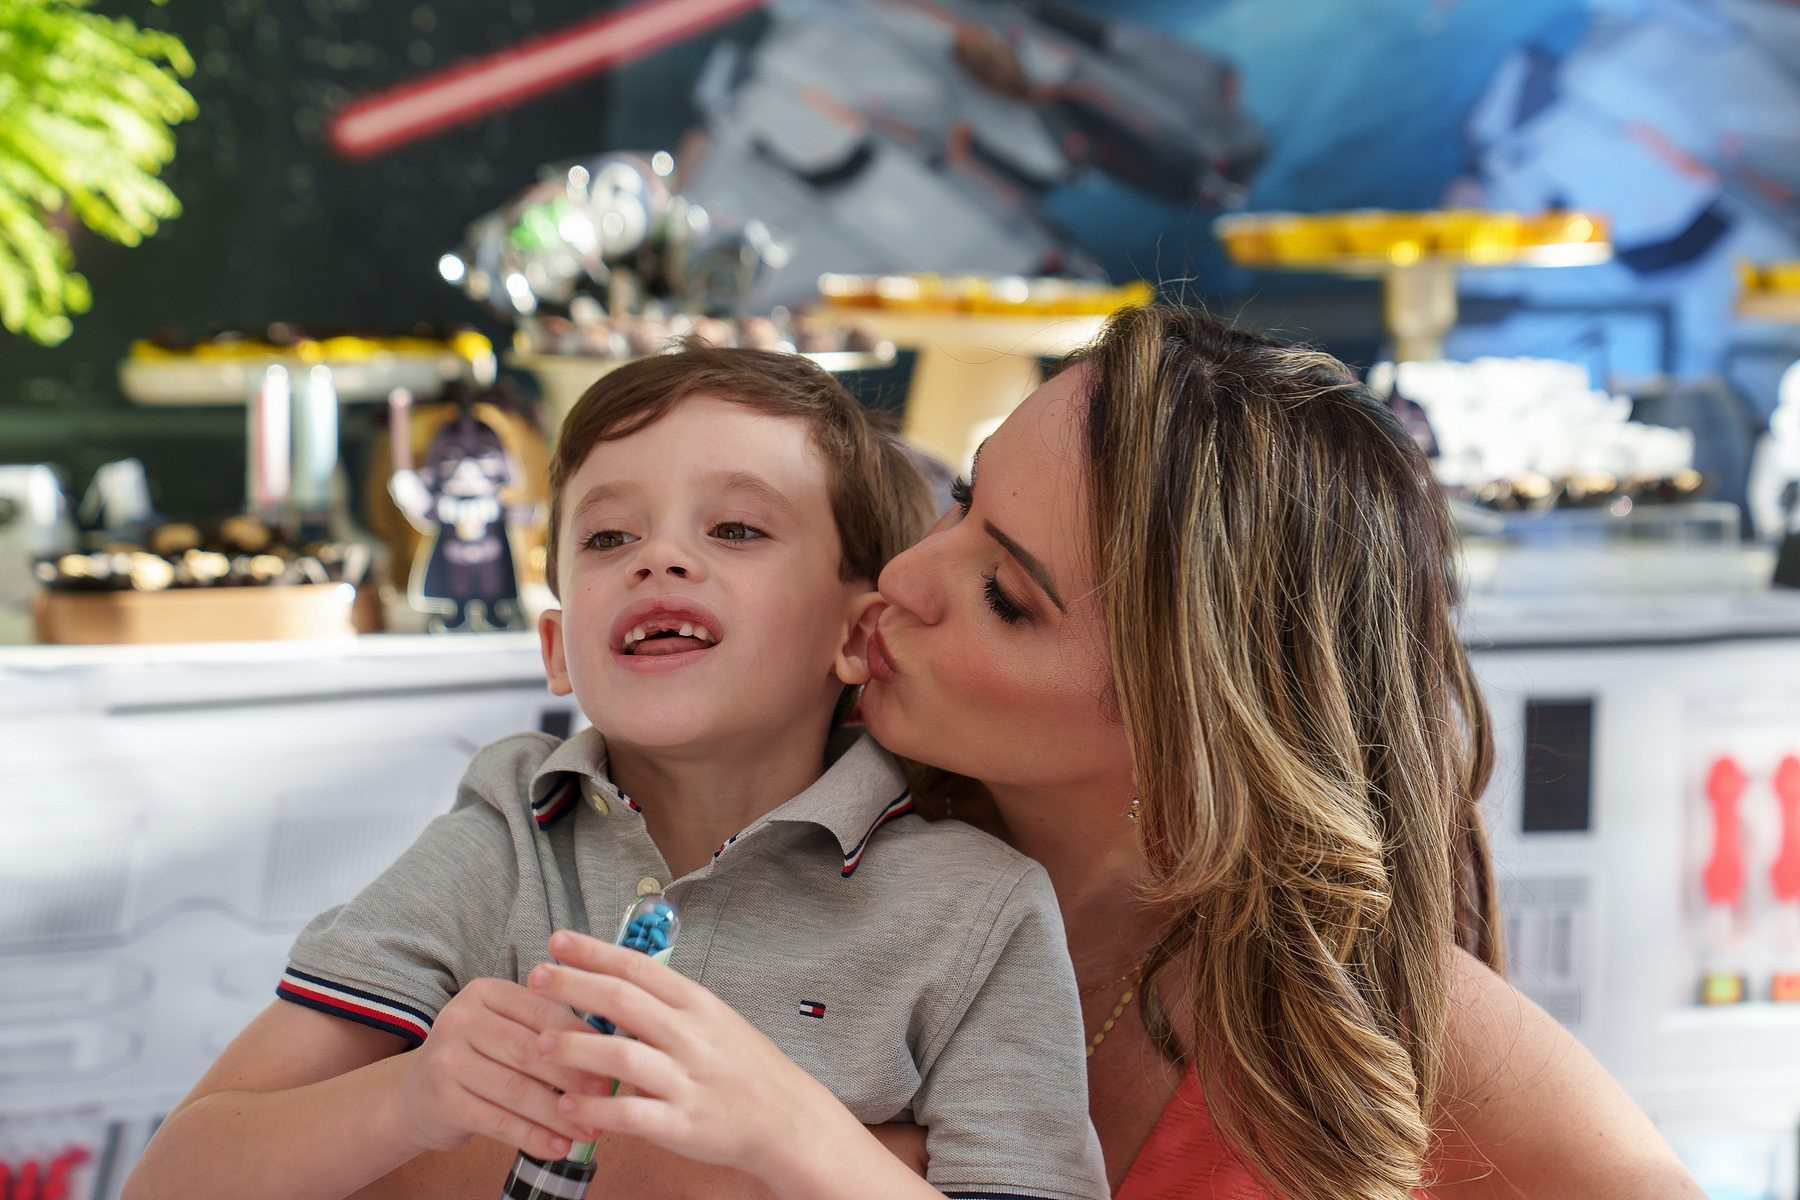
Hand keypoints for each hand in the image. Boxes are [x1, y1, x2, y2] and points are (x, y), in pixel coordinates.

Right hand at [391, 976, 599, 1162]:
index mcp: (486, 993)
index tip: (616, 1056)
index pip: (542, 1011)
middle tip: (609, 1095)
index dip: (581, 1036)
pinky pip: (498, 1121)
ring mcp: (447, 1061)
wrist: (414, 1096)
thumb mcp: (505, 1028)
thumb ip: (547, 1029)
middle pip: (530, 1050)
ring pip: (516, 1089)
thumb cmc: (479, 1058)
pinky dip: (533, 1137)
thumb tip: (611, 1047)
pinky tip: (558, 1147)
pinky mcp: (443, 1102)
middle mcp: (461, 1020)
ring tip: (590, 1129)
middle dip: (574, 1076)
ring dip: (558, 1114)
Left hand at [527, 930, 859, 1186]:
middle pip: (623, 1001)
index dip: (594, 952)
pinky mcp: (681, 1123)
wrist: (787, 1119)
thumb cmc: (746, 1067)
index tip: (557, 941)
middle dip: (573, 986)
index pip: (638, 968)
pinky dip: (595, 1109)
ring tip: (541, 1044)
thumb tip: (619, 980)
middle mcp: (690, 1036)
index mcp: (697, 1004)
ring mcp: (686, 1080)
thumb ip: (670, 1004)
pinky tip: (568, 1105)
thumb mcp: (716, 1019)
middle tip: (535, 977)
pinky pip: (630, 1114)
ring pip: (622, 1056)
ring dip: (576, 1048)